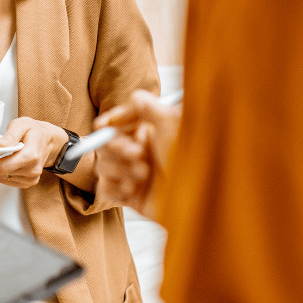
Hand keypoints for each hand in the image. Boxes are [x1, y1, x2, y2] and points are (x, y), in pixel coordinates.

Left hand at [0, 117, 68, 187]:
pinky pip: (9, 181)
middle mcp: (33, 169)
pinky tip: (2, 164)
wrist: (48, 141)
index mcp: (31, 155)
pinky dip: (2, 174)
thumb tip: (0, 145)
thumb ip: (11, 134)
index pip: (3, 167)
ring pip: (3, 178)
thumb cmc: (35, 131)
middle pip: (1, 173)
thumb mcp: (22, 124)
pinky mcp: (30, 182)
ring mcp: (32, 177)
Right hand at [92, 90, 181, 219]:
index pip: (117, 122)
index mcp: (149, 132)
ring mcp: (133, 174)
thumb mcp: (171, 121)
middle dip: (117, 147)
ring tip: (142, 175)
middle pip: (105, 143)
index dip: (108, 123)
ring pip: (102, 165)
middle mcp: (140, 151)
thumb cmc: (192, 160)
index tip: (103, 126)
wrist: (199, 200)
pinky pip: (105, 188)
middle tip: (138, 154)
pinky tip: (131, 190)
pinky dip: (114, 188)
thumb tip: (127, 102)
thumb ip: (145, 104)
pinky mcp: (130, 196)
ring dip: (119, 169)